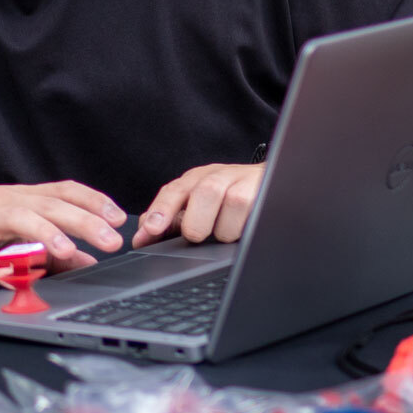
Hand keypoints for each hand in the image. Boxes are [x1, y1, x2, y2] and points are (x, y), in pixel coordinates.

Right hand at [0, 181, 126, 280]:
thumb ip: (45, 248)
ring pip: (19, 220)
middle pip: (49, 205)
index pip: (62, 191)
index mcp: (16, 198)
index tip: (120, 216)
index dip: (93, 201)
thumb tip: (87, 262)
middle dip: (84, 221)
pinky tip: (17, 281)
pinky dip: (1, 267)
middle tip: (113, 240)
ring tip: (70, 254)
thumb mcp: (3, 234)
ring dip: (47, 235)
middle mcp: (2, 204)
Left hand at [133, 163, 265, 246]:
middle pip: (204, 193)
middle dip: (198, 222)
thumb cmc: (227, 197)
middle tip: (199, 235)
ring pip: (233, 203)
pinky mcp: (266, 191)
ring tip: (226, 231)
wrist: (270, 181)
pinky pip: (255, 212)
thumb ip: (169, 219)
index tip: (152, 229)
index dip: (162, 209)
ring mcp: (244, 181)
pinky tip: (244, 226)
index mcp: (195, 179)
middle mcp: (218, 175)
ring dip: (225, 229)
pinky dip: (245, 227)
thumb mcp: (196, 204)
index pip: (174, 190)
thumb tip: (142, 238)